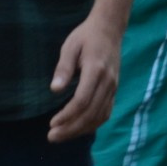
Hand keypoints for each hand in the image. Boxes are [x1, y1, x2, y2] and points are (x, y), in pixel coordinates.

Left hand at [45, 11, 123, 141]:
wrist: (110, 29)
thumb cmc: (86, 36)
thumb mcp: (70, 47)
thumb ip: (63, 68)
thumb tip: (55, 90)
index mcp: (96, 70)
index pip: (82, 100)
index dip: (67, 116)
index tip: (51, 123)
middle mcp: (108, 81)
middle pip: (91, 113)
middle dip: (71, 129)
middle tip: (51, 137)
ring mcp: (113, 86)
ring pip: (100, 116)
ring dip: (80, 130)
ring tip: (61, 135)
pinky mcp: (114, 89)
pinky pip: (106, 112)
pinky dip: (92, 124)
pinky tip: (78, 128)